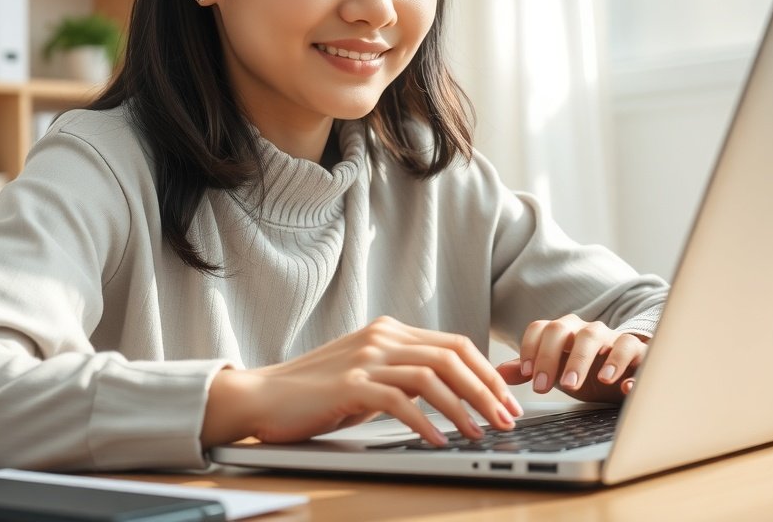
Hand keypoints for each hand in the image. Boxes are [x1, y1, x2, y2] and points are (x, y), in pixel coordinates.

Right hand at [201, 316, 522, 447]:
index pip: (455, 344)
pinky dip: (425, 423)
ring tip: (481, 433)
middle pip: (452, 356)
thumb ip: (406, 375)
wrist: (263, 395)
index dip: (489, 372)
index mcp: (390, 331)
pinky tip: (438, 441)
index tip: (510, 400)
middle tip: (507, 419)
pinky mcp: (349, 384)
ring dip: (464, 407)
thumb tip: (455, 391)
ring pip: (432, 376)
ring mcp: (365, 358)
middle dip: (487, 389)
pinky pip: (399, 400)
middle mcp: (382, 337)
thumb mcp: (369, 375)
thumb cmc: (317, 392)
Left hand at [497, 315, 647, 403]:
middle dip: (552, 356)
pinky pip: (635, 352)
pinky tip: (623, 388)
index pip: (540, 328)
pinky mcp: (638, 353)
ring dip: (585, 358)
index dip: (530, 348)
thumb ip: (530, 370)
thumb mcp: (557, 373)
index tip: (526, 374)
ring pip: (597, 335)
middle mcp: (586, 331)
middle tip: (544, 387)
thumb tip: (498, 373)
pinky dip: (629, 370)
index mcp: (564, 333)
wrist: (625, 378)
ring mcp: (613, 339)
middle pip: (565, 328)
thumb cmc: (587, 373)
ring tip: (578, 384)